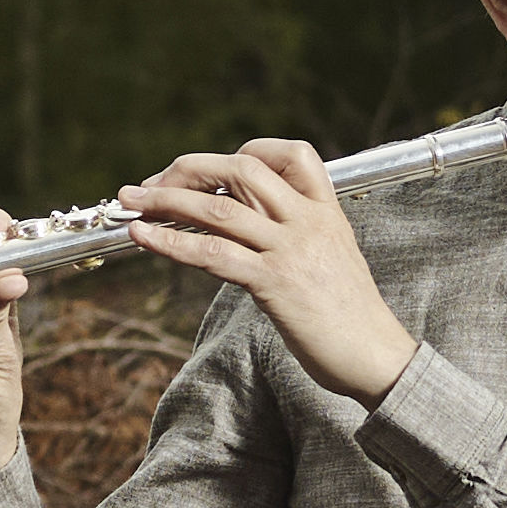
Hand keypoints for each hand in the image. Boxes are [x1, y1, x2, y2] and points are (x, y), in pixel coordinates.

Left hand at [114, 135, 421, 409]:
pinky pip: (212, 254)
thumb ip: (295, 231)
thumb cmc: (352, 313)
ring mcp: (291, 250)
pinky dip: (169, 241)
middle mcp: (308, 221)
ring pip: (218, 210)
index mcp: (326, 210)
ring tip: (128, 202)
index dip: (243, 152)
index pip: (290, 153)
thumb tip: (246, 220)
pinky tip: (143, 237)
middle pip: (241, 170)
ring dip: (164, 201)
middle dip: (187, 169)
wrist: (377, 356)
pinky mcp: (275, 283)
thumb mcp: (331, 256)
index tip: (207, 171)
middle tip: (150, 185)